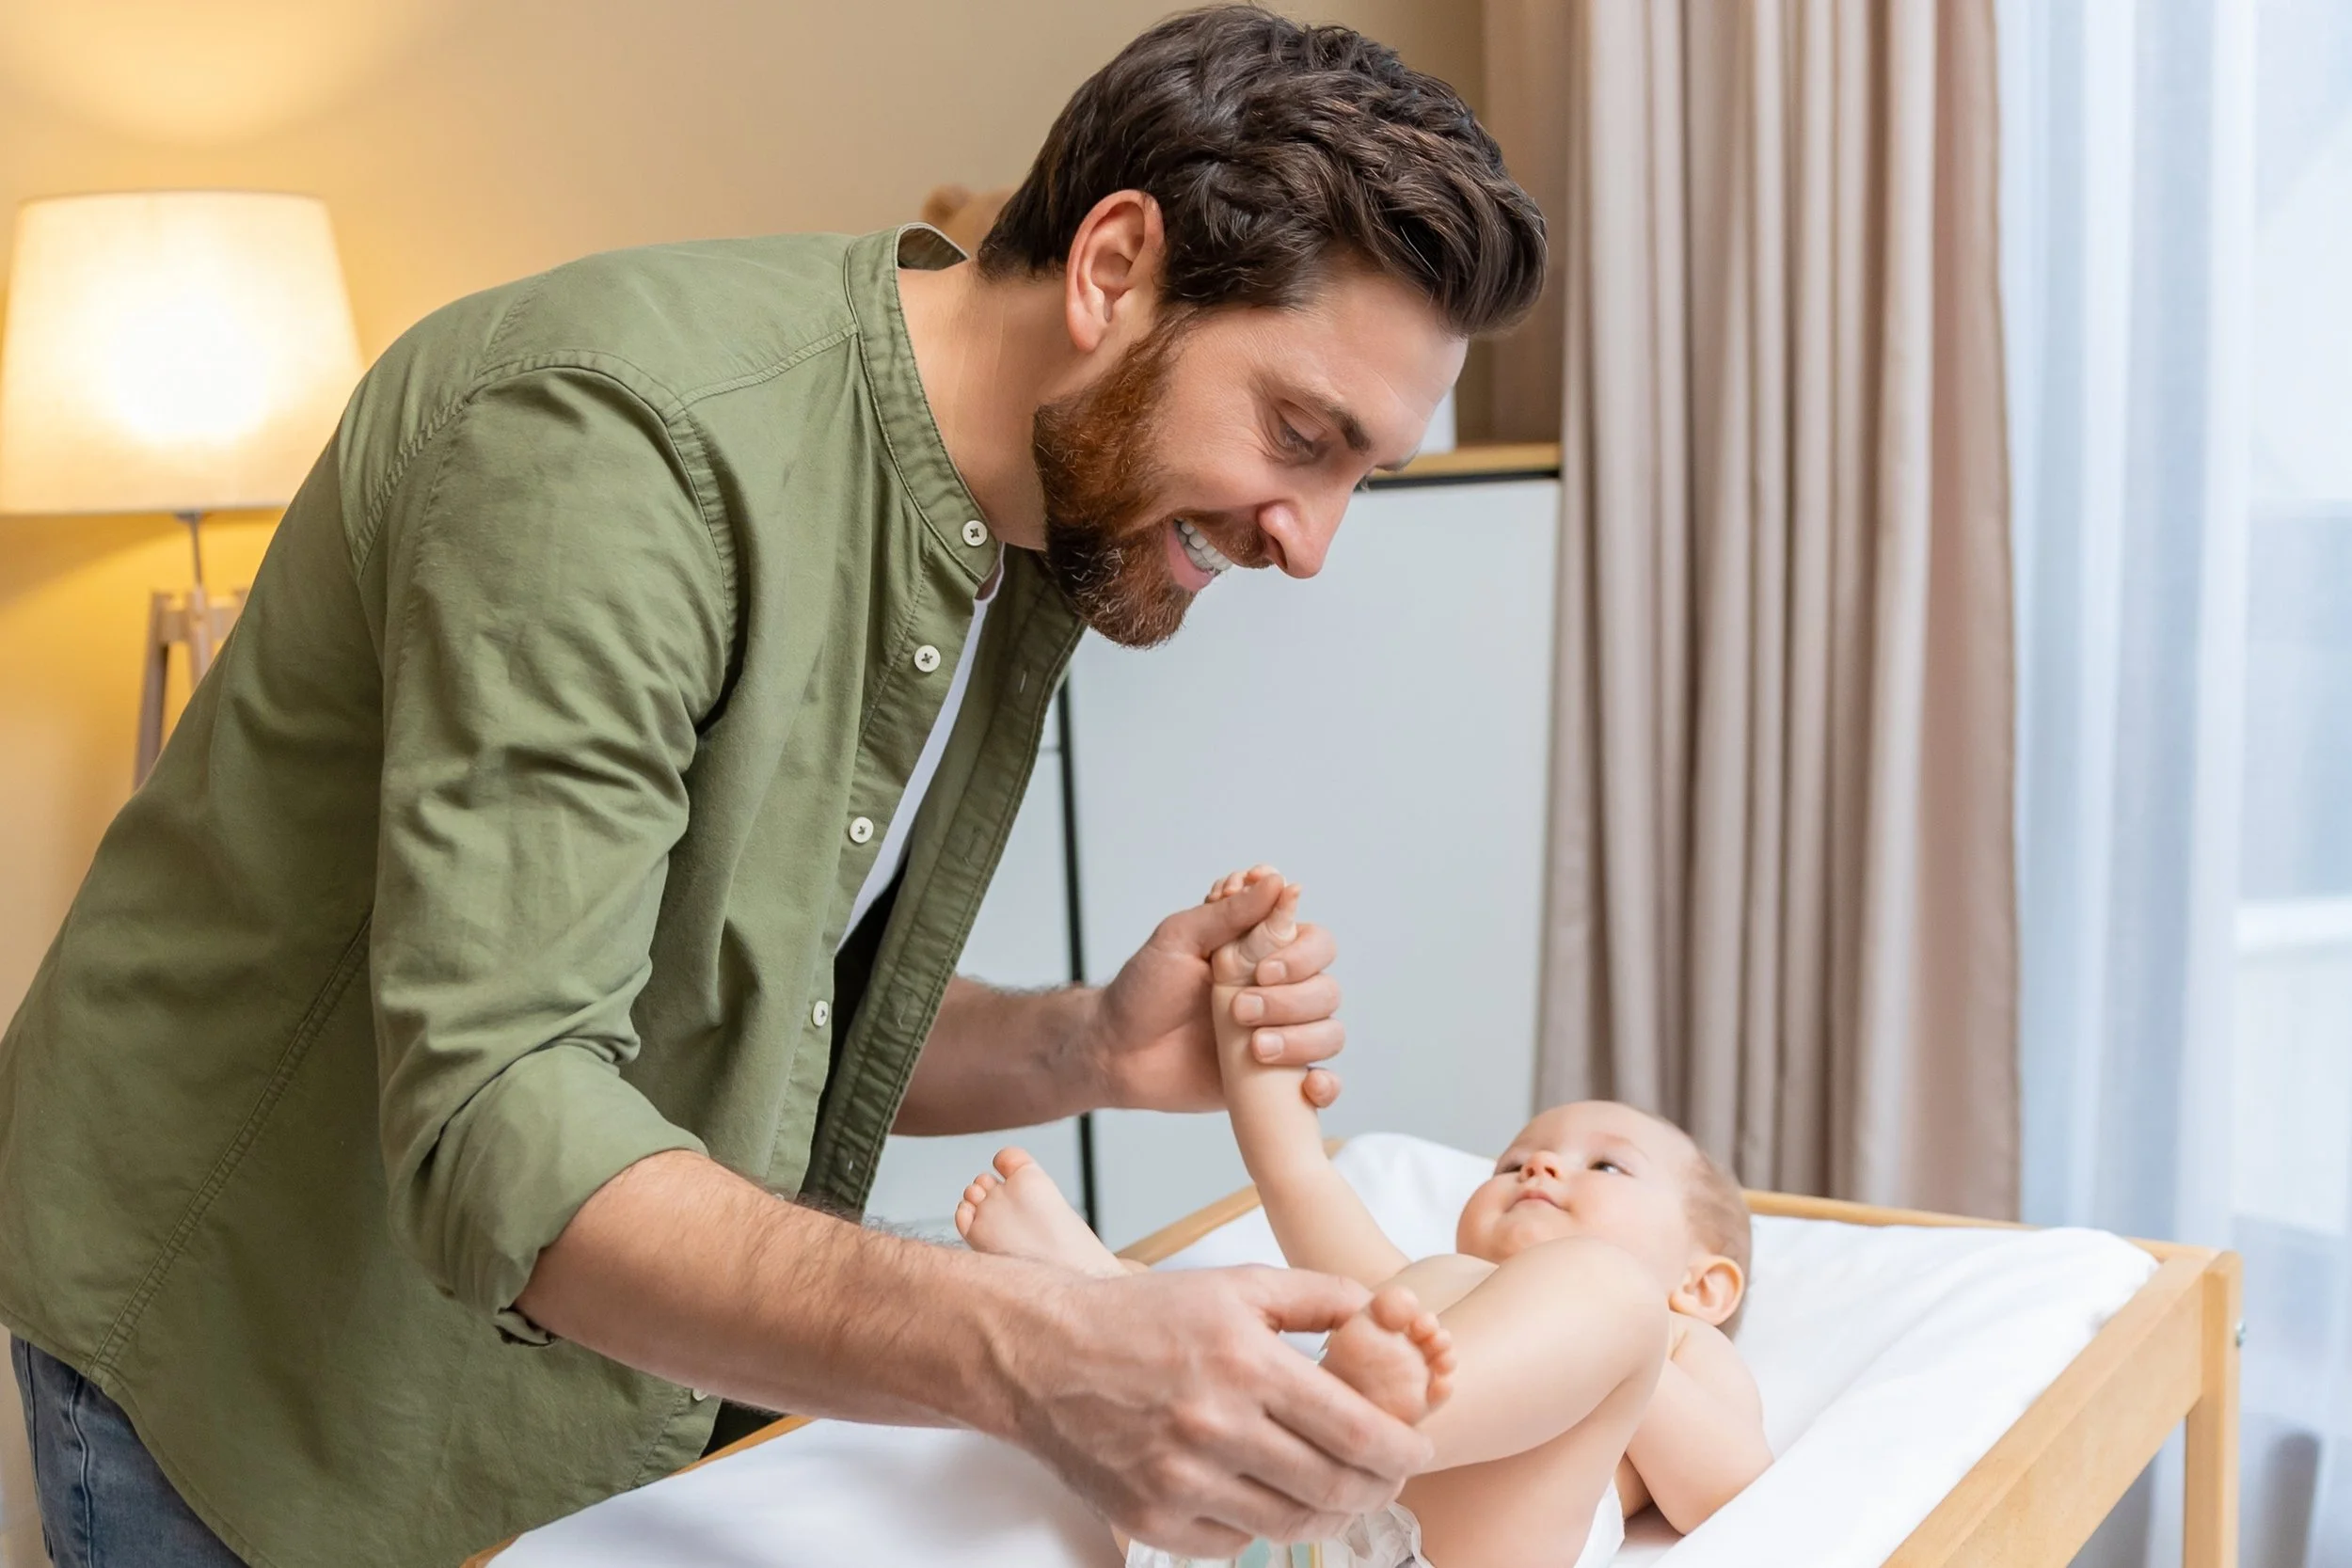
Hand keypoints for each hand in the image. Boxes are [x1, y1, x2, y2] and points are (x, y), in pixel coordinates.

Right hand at [1005, 1265, 1431, 1554]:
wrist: (1041, 1356)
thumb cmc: (1138, 1318)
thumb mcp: (1233, 1284)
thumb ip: (1317, 1297)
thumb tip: (1384, 1310)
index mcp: (1246, 1364)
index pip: (1357, 1432)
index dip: (1404, 1450)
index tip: (1419, 1449)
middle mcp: (1216, 1428)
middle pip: (1335, 1488)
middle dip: (1379, 1487)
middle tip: (1388, 1477)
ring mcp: (1181, 1482)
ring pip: (1291, 1524)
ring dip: (1330, 1514)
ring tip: (1340, 1492)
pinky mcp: (1151, 1519)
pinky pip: (1233, 1543)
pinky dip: (1262, 1526)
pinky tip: (1268, 1496)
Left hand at [1085, 866, 1346, 1112]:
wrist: (1117, 1050)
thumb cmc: (1145, 989)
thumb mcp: (1179, 938)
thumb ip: (1229, 912)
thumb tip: (1275, 879)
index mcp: (1263, 953)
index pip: (1315, 944)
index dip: (1301, 956)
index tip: (1262, 968)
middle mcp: (1280, 992)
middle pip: (1326, 990)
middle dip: (1289, 1001)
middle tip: (1240, 1009)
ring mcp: (1281, 1036)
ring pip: (1330, 1033)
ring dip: (1302, 1041)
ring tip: (1255, 1048)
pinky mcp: (1275, 1079)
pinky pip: (1323, 1083)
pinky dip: (1327, 1086)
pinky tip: (1309, 1087)